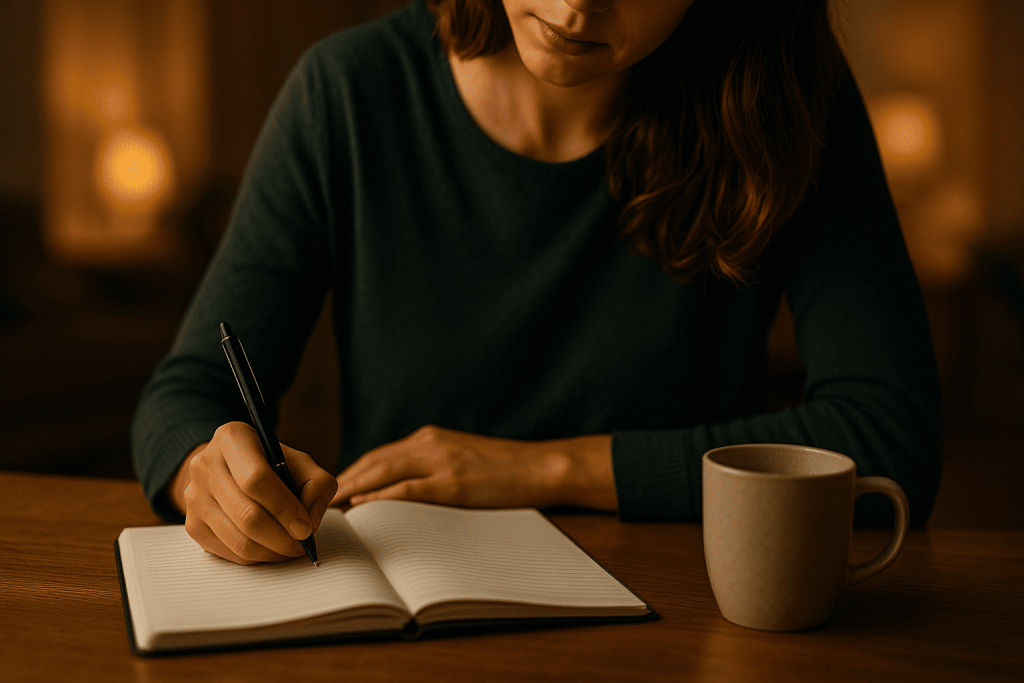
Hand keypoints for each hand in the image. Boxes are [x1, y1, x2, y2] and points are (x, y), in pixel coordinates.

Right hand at [169, 422, 337, 564]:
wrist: (232, 471)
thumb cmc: (273, 466)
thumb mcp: (301, 464)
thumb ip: (317, 485)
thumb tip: (309, 521)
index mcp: (233, 438)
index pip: (256, 479)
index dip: (284, 508)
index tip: (305, 527)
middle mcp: (205, 465)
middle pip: (247, 514)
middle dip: (282, 537)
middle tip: (302, 544)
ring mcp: (194, 496)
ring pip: (238, 540)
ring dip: (272, 552)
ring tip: (290, 548)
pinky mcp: (192, 524)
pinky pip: (229, 553)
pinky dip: (256, 557)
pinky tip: (270, 547)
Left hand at [331, 425, 615, 510]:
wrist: (541, 466)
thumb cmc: (503, 469)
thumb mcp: (460, 459)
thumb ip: (428, 468)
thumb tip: (392, 492)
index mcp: (429, 438)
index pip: (378, 456)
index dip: (350, 473)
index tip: (328, 491)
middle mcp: (429, 444)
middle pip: (373, 461)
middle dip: (342, 482)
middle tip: (315, 502)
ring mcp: (441, 462)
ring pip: (383, 472)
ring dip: (352, 490)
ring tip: (330, 509)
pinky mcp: (454, 483)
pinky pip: (409, 489)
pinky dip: (383, 497)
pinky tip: (365, 507)